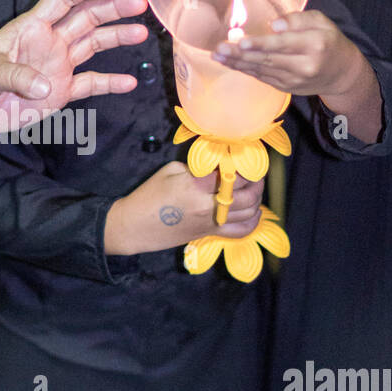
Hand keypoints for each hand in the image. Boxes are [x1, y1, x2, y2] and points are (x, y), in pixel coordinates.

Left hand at [0, 0, 148, 133]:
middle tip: (140, 4)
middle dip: (112, 9)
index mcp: (31, 28)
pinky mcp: (60, 92)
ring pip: (93, 45)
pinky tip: (129, 82)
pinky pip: (89, 84)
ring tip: (142, 32)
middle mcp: (49, 42)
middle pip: (86, 18)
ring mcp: (57, 66)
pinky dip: (109, 83)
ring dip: (117, 38)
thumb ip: (13, 76)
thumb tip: (46, 86)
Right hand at [105, 162, 262, 255]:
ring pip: (249, 213)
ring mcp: (212, 223)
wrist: (134, 226)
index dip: (243, 164)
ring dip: (257, 198)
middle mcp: (208, 206)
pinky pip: (241, 232)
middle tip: (255, 172)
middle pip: (248, 195)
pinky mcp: (210, 234)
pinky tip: (252, 211)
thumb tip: (220, 163)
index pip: (232, 174)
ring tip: (253, 188)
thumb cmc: (149, 195)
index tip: (244, 157)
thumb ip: (198, 167)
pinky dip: (252, 221)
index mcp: (196, 186)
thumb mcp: (171, 171)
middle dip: (256, 181)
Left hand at [211, 9, 364, 97]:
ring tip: (217, 56)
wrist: (341, 73)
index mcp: (315, 44)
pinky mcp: (286, 88)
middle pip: (268, 59)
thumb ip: (298, 19)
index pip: (284, 44)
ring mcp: (294, 80)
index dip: (261, 44)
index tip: (241, 42)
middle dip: (241, 55)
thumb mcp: (321, 21)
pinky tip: (230, 63)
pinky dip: (245, 70)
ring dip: (237, 63)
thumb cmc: (328, 40)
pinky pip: (262, 78)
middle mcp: (304, 65)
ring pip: (262, 70)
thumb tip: (275, 24)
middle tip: (219, 49)